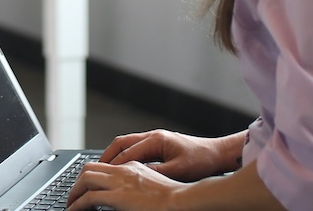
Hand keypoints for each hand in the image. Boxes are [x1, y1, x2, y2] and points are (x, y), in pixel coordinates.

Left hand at [66, 160, 184, 210]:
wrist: (182, 200)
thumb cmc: (174, 198)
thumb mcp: (153, 186)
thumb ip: (137, 187)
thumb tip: (129, 197)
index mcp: (133, 167)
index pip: (105, 166)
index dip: (91, 175)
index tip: (86, 186)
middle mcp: (123, 170)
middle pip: (89, 168)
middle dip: (78, 181)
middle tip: (74, 194)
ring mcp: (119, 182)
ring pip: (85, 179)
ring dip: (74, 192)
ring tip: (71, 204)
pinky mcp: (117, 196)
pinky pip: (88, 198)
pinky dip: (77, 204)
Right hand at [99, 130, 235, 182]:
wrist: (217, 154)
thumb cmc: (202, 161)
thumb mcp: (178, 170)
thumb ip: (156, 172)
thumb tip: (135, 176)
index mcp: (157, 140)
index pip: (128, 152)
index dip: (113, 165)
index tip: (102, 175)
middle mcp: (153, 136)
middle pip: (121, 143)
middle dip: (106, 155)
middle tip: (94, 169)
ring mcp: (155, 139)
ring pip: (126, 144)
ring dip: (114, 155)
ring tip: (103, 168)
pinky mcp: (159, 145)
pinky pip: (135, 148)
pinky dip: (124, 156)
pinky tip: (121, 167)